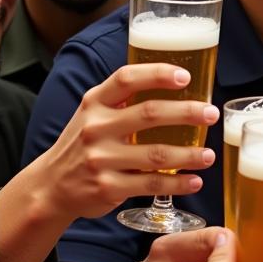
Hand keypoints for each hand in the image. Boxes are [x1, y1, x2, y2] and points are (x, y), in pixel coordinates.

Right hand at [35, 63, 217, 222]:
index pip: (126, 79)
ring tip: (210, 155)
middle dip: (187, 113)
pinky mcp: (108, 187)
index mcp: (95, 103)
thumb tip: (176, 84)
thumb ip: (123, 100)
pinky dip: (178, 183)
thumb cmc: (84, 143)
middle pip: (150, 114)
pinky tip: (195, 180)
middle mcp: (96, 128)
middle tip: (211, 114)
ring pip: (156, 154)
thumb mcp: (92, 114)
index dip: (157, 74)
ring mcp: (101, 159)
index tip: (186, 77)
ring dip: (189, 154)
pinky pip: (151, 184)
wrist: (51, 186)